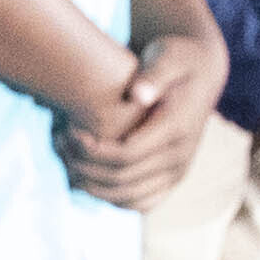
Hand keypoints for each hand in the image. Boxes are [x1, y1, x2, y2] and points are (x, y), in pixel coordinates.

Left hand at [61, 34, 217, 212]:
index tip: (68, 132)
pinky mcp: (172, 179)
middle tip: (59, 144)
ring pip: (128, 199)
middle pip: (122, 179)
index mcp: (177, 129)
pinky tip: (87, 176)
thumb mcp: (168, 56)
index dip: (92, 150)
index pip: (126, 154)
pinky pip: (139, 203)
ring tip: (67, 160)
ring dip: (91, 186)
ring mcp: (178, 172)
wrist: (200, 74)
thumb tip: (138, 95)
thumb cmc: (176, 59)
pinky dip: (110, 197)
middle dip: (84, 166)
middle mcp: (181, 157)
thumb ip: (153, 73)